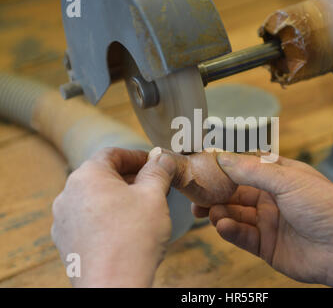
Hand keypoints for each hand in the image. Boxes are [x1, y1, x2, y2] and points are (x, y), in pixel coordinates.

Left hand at [51, 147, 175, 287]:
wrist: (113, 284)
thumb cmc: (134, 238)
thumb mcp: (154, 196)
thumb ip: (158, 171)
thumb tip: (162, 158)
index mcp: (87, 176)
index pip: (112, 154)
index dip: (136, 156)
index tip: (154, 163)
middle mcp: (68, 195)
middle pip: (102, 176)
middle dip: (129, 178)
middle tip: (153, 186)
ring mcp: (63, 220)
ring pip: (95, 199)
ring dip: (118, 199)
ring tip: (142, 210)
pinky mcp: (66, 242)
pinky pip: (88, 221)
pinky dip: (107, 218)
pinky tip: (126, 230)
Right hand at [193, 153, 332, 286]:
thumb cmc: (325, 206)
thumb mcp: (288, 180)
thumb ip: (253, 171)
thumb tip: (223, 158)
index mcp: (279, 177)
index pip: (245, 168)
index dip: (223, 167)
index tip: (201, 166)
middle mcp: (271, 198)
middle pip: (235, 193)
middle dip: (215, 193)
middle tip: (195, 195)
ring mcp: (268, 223)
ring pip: (235, 214)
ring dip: (220, 212)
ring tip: (208, 211)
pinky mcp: (266, 246)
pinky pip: (242, 236)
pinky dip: (230, 231)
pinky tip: (223, 226)